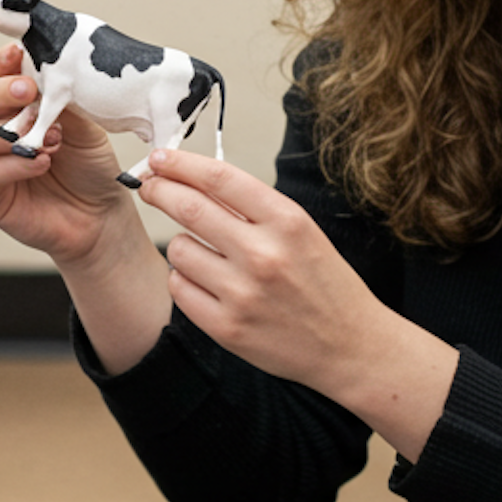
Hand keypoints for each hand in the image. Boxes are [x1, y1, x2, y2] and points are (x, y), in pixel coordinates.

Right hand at [0, 43, 137, 268]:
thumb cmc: (89, 167)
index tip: (19, 52)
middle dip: (2, 91)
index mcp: (15, 106)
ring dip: (7, 131)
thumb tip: (46, 70)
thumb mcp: (83, 124)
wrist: (101, 216)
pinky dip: (12, 166)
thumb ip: (60, 99)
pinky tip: (41, 163)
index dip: (2, 62)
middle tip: (31, 92)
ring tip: (48, 138)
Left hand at [139, 149, 457, 451]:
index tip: (160, 157)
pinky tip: (205, 281)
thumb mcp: (302, 232)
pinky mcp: (227, 328)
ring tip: (204, 252)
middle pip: (189, 208)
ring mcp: (243, 294)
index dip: (181, 163)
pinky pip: (179, 289)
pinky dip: (184, 279)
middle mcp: (264, 255)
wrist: (351, 345)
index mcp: (288, 222)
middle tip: (150, 186)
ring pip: (178, 250)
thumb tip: (194, 179)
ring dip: (181, 244)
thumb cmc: (324, 283)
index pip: (220, 178)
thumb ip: (252, 208)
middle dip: (160, 191)